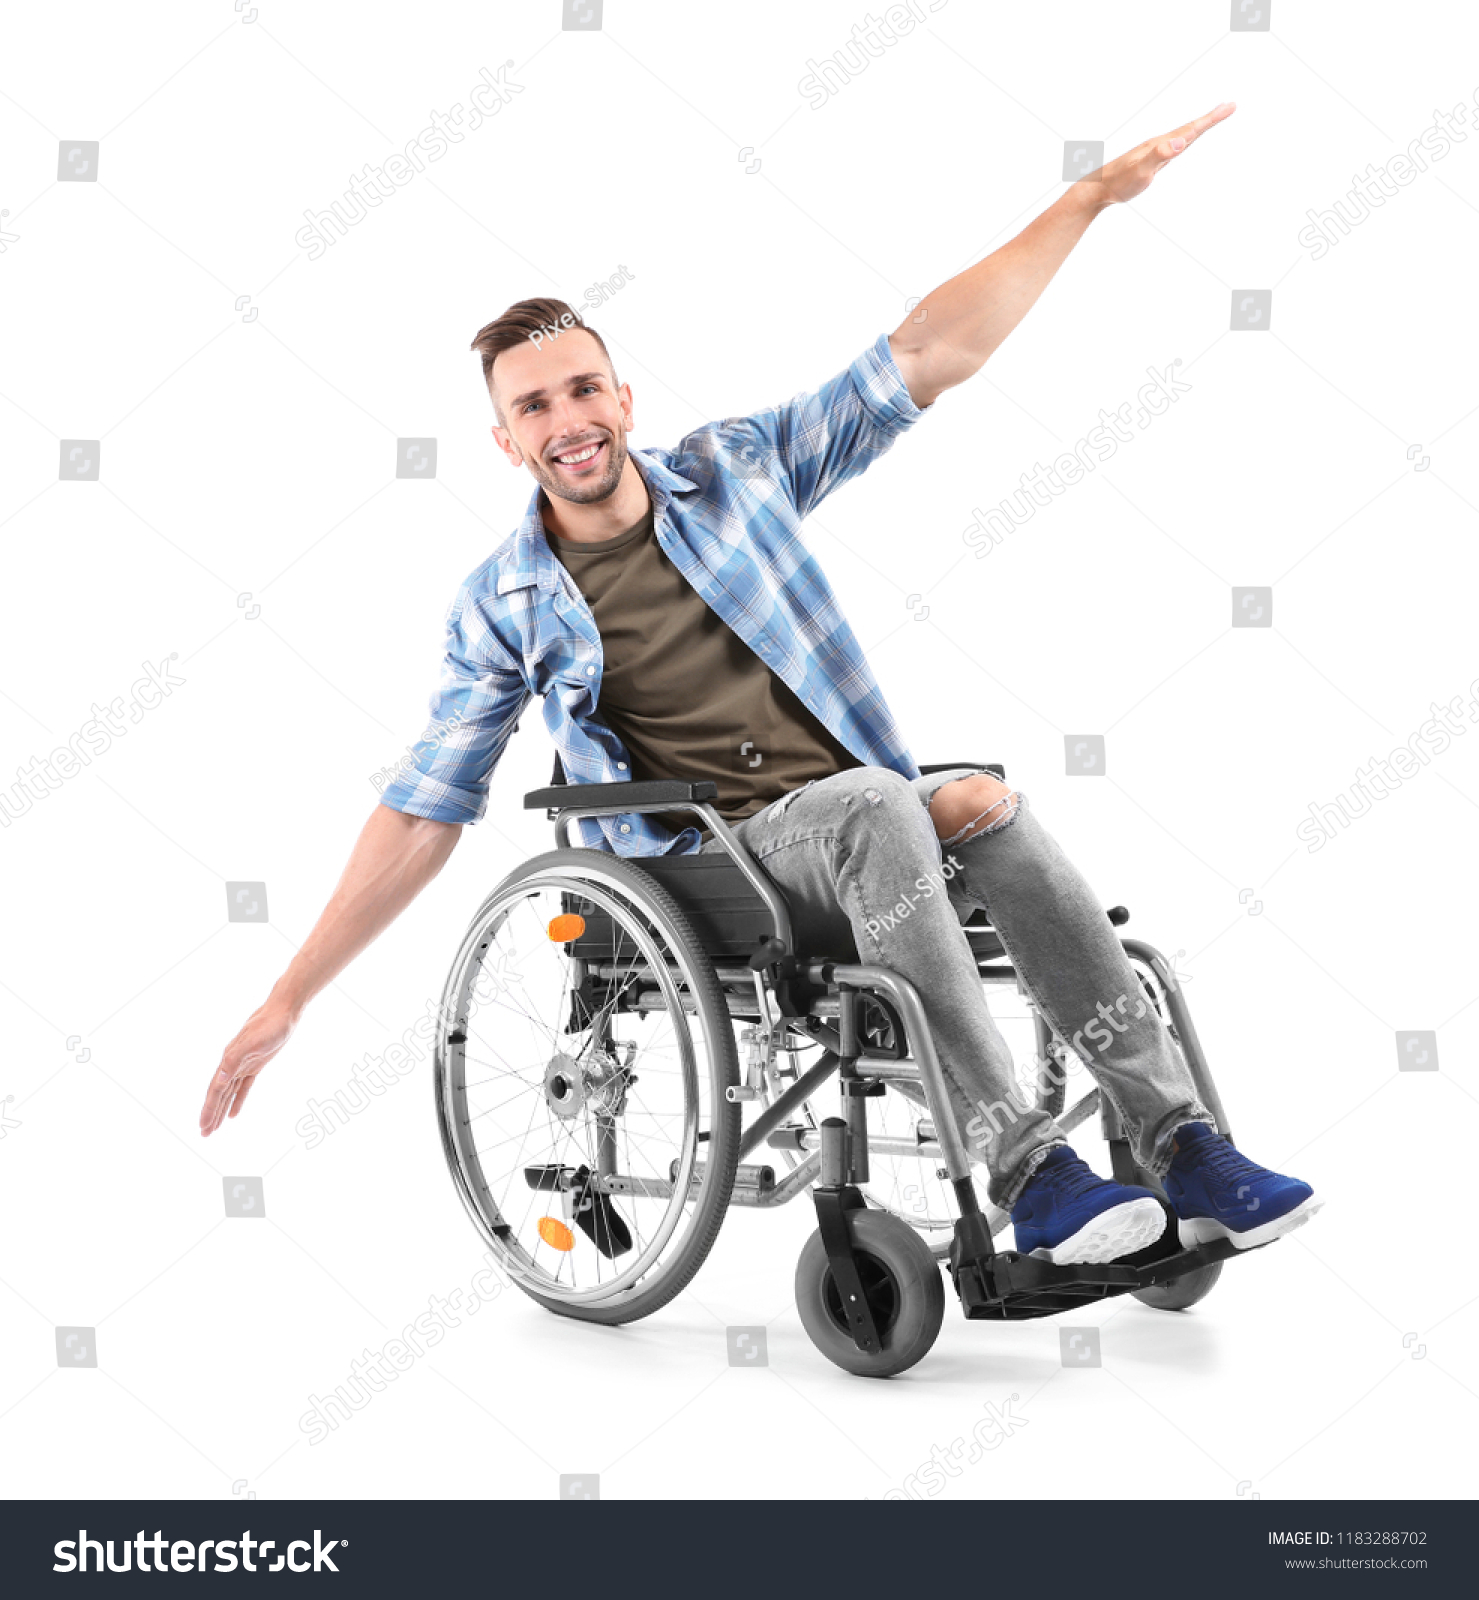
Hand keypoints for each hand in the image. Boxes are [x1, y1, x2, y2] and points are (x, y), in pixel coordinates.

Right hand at [200, 998, 297, 1135]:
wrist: (283, 1011)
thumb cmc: (269, 1025)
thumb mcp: (253, 1042)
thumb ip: (234, 1059)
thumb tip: (220, 1079)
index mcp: (229, 1060)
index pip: (215, 1090)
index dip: (209, 1109)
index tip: (203, 1126)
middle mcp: (232, 1064)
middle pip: (218, 1095)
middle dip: (211, 1114)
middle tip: (204, 1134)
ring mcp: (243, 1064)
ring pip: (228, 1093)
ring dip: (221, 1110)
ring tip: (214, 1128)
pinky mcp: (255, 1064)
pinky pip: (243, 1087)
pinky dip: (238, 1101)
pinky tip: (234, 1114)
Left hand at [1084, 101, 1235, 205]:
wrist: (1097, 188)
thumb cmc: (1118, 182)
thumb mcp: (1141, 171)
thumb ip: (1159, 155)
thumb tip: (1180, 142)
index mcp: (1162, 144)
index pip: (1191, 128)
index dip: (1212, 119)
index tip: (1230, 106)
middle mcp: (1159, 144)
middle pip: (1190, 128)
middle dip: (1211, 118)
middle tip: (1230, 107)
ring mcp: (1154, 152)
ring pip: (1182, 136)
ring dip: (1199, 127)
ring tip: (1212, 120)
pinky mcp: (1150, 161)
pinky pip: (1174, 147)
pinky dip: (1185, 140)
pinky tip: (1183, 142)